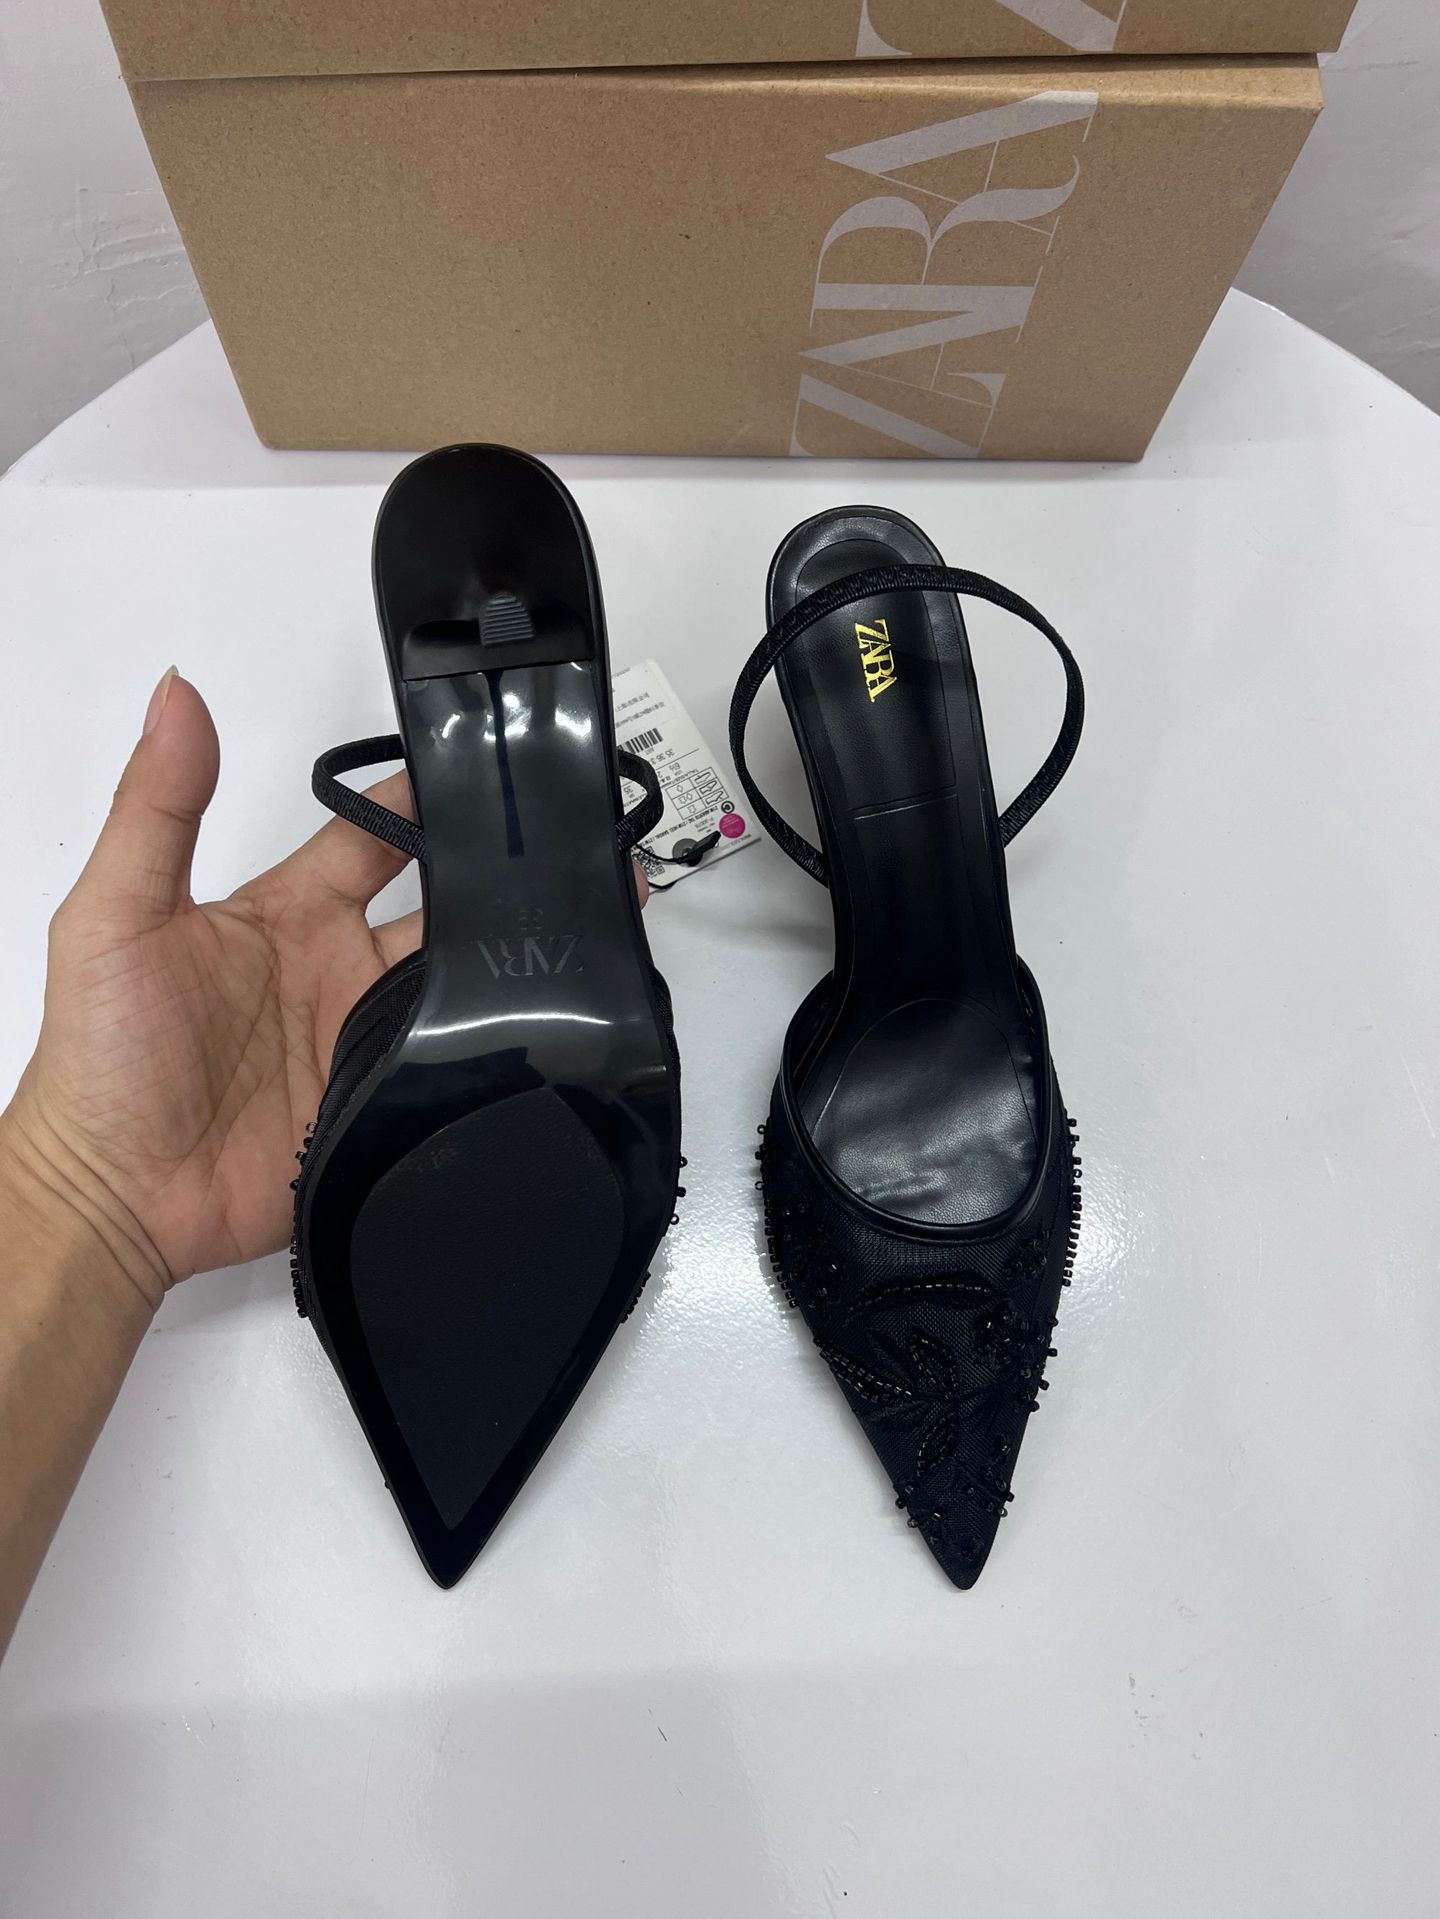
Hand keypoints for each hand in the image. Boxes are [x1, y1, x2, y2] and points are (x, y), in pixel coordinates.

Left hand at [4, 669, 647, 1303]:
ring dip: (517, 960)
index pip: (376, 837)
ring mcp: (366, 1040)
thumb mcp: (114, 914)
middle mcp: (339, 968)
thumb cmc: (98, 1055)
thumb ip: (157, 806)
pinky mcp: (385, 1108)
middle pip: (443, 907)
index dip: (427, 800)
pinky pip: (455, 1070)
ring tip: (591, 928)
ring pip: (464, 986)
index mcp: (288, 911)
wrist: (111, 1197)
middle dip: (503, 877)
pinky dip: (499, 1049)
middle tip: (575, 849)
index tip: (492, 761)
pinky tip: (553, 1027)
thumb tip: (176, 693)